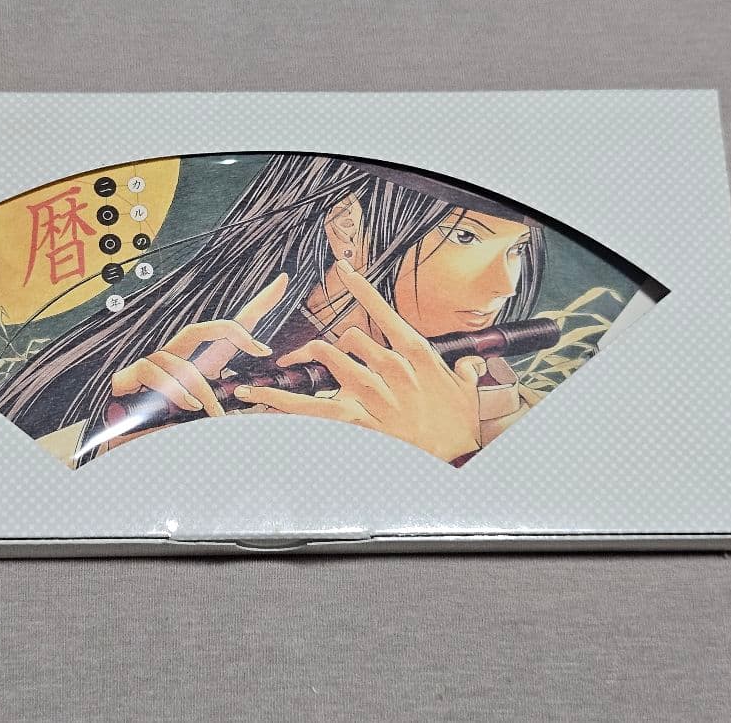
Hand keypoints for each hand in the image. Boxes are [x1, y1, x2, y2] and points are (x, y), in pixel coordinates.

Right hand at [109, 272, 288, 417]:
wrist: (120, 449)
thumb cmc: (163, 434)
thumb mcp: (204, 422)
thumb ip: (223, 413)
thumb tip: (250, 414)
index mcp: (197, 366)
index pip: (228, 331)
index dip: (256, 306)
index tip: (284, 281)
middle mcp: (174, 358)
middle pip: (204, 328)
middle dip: (236, 331)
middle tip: (262, 349)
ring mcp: (151, 364)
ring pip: (184, 363)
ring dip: (203, 391)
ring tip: (214, 415)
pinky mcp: (130, 375)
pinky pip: (156, 372)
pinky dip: (175, 391)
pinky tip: (188, 406)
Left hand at [234, 260, 485, 461]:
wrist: (458, 459)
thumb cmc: (461, 426)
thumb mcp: (466, 394)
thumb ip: (464, 373)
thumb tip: (470, 364)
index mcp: (417, 354)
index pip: (384, 312)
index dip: (362, 289)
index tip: (344, 270)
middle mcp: (393, 368)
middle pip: (352, 338)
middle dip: (335, 344)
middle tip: (320, 354)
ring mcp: (375, 393)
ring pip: (333, 358)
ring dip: (313, 355)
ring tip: (285, 362)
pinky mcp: (360, 420)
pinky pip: (314, 405)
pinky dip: (285, 400)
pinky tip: (260, 393)